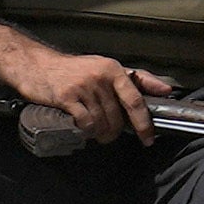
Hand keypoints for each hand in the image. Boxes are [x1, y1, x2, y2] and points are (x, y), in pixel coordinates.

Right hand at [1, 45, 160, 146]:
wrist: (37, 66)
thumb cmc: (74, 70)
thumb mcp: (106, 68)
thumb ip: (137, 79)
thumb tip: (166, 89)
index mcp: (113, 69)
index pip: (135, 100)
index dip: (143, 123)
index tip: (148, 138)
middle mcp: (100, 77)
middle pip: (117, 117)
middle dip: (115, 132)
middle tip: (108, 134)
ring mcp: (83, 87)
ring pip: (101, 122)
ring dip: (99, 133)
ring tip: (94, 130)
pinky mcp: (66, 98)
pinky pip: (85, 123)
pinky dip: (86, 130)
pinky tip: (82, 127)